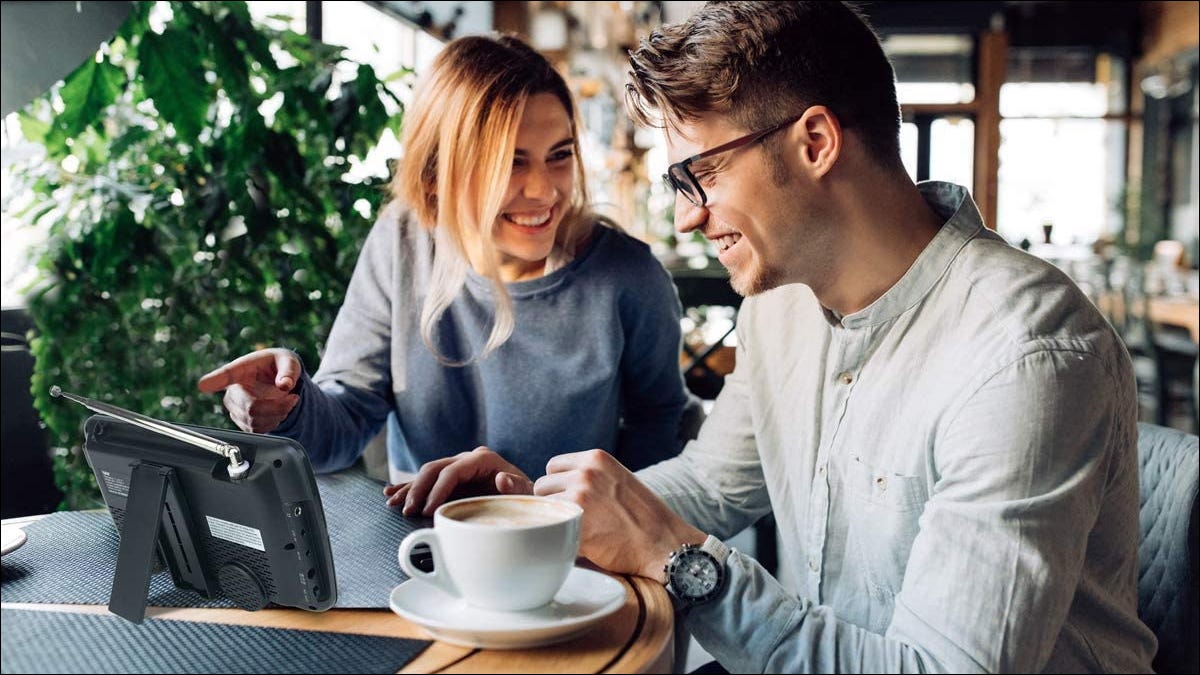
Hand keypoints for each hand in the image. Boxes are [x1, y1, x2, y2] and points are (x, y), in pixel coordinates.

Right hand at [197, 348, 300, 433]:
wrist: (279, 379)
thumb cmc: (279, 365)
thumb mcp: (288, 361)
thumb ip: (289, 370)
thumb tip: (285, 384)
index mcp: (241, 369)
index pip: (226, 375)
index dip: (214, 380)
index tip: (203, 385)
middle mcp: (232, 388)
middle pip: (251, 407)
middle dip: (278, 405)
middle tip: (293, 396)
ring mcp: (235, 407)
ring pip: (255, 420)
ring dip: (278, 413)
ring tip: (286, 401)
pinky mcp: (241, 420)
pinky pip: (258, 429)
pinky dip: (274, 422)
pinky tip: (278, 411)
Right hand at [384, 446, 533, 516]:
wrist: (528, 496)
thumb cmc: (527, 496)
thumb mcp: (526, 492)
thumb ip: (516, 486)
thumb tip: (501, 479)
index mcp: (483, 459)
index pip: (452, 471)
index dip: (437, 490)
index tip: (428, 510)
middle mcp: (468, 459)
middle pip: (434, 468)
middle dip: (418, 489)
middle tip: (408, 511)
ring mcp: (458, 466)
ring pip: (427, 473)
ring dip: (409, 488)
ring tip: (393, 503)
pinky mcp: (452, 478)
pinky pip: (427, 480)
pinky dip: (409, 486)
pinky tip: (392, 493)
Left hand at [534, 450, 703, 581]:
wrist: (663, 544)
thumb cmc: (643, 516)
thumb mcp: (618, 478)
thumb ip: (590, 475)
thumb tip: (555, 483)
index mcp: (596, 459)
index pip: (553, 466)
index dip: (559, 485)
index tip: (570, 499)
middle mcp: (585, 473)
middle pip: (542, 485)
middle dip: (553, 502)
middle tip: (573, 518)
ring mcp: (579, 497)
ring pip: (542, 508)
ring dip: (554, 520)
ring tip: (578, 530)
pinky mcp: (576, 524)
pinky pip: (551, 530)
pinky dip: (560, 538)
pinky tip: (580, 543)